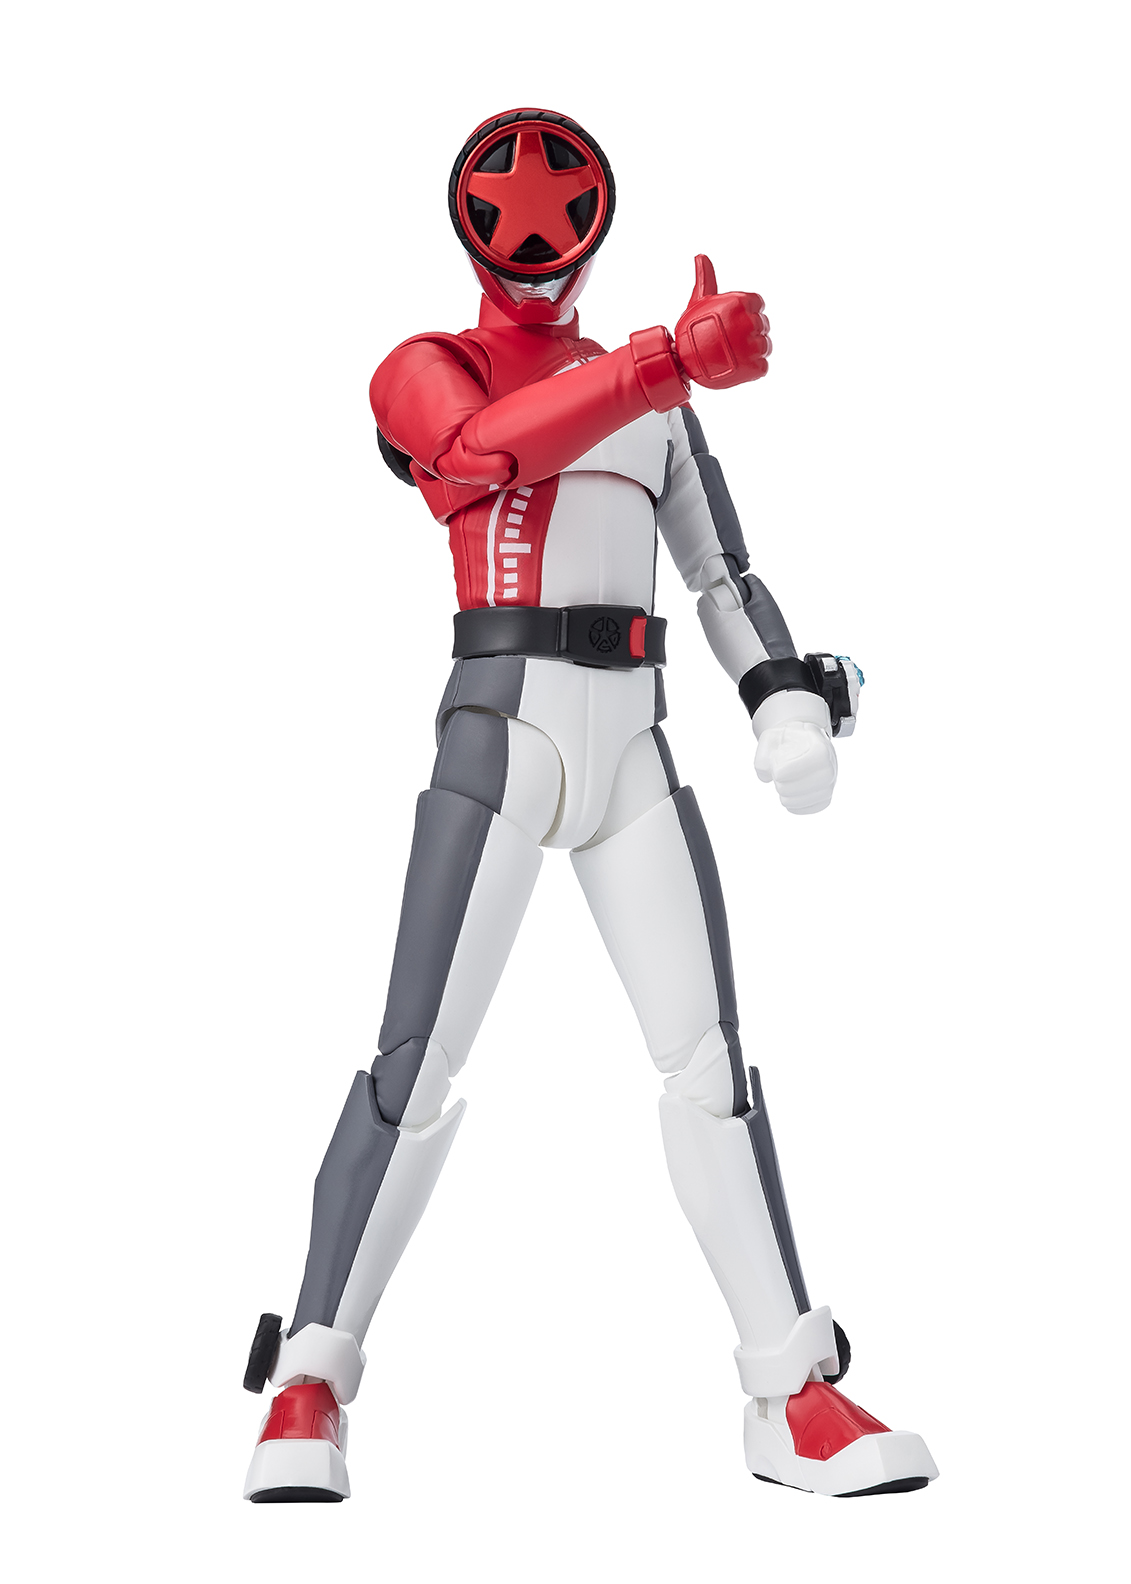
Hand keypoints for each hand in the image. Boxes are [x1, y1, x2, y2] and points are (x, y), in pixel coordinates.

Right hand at [674, 255, 771, 389]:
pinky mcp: (752, 367)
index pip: (757, 303)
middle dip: (749, 332)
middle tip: (729, 340)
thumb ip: (706, 278)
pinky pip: (762, 367)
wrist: (681, 361)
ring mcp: (752, 346)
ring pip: (765, 346)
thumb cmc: (691, 329)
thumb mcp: (698, 300)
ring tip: (733, 354)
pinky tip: (737, 366)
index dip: (745, 313)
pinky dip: (752, 368)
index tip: (731, 321)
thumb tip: (701, 256)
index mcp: (740, 302)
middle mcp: (748, 322)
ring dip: (752, 350)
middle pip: (763, 325)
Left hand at [755, 721, 837, 814]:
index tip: (780, 758)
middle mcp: (829, 771)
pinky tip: (791, 791)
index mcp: (820, 750)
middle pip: (785, 789)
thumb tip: (766, 777)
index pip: (784, 772)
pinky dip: (790, 801)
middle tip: (783, 769)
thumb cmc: (789, 739)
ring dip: (783, 791)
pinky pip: (799, 810)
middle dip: (777, 780)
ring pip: (790, 802)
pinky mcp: (824, 800)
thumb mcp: (771, 738)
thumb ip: (762, 757)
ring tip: (788, 778)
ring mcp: (829, 787)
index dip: (776, 768)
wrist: (809, 741)